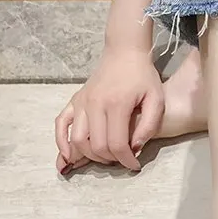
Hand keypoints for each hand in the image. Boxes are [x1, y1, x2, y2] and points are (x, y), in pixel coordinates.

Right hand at [55, 47, 164, 173]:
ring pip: (77, 139)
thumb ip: (148, 126)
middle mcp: (95, 104)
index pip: (116, 144)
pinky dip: (61, 141)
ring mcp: (82, 102)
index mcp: (117, 104)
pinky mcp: (75, 100)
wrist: (125, 52)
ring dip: (90, 155)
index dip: (126, 160)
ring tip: (106, 157)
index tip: (135, 165)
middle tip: (123, 160)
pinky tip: (68, 155)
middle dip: (110, 160)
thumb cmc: (143, 76)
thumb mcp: (156, 100)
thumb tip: (135, 148)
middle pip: (96, 146)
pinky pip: (61, 124)